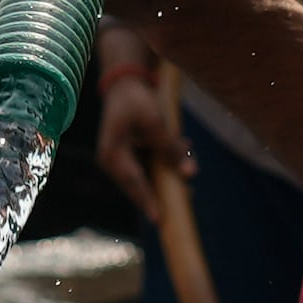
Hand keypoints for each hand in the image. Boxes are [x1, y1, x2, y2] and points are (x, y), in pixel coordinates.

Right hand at [93, 59, 187, 217]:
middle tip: (187, 200)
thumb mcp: (154, 121)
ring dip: (170, 169)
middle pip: (141, 185)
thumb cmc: (135, 100)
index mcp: (112, 154)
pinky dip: (167, 159)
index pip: (133, 181)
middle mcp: (114, 162)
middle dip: (165, 189)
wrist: (124, 84)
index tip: (159, 219)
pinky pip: (151, 165)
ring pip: (150, 175)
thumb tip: (190, 174)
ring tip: (187, 161)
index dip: (147, 200)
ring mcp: (122, 161)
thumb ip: (170, 148)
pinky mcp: (132, 157)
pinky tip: (183, 147)